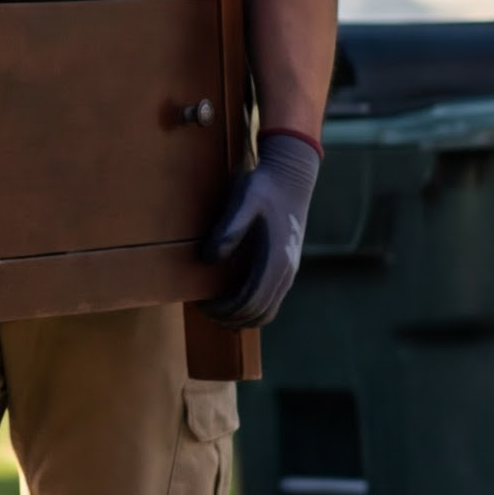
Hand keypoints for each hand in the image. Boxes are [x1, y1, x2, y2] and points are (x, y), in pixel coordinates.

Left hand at [202, 128, 321, 329]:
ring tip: (215, 310)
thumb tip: (210, 259)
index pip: (250, 302)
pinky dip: (252, 308)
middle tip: (204, 310)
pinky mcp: (286, 267)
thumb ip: (228, 229)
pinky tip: (231, 300)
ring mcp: (289, 271)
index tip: (202, 304)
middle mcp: (287, 271)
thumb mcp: (243, 200)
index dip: (224, 309)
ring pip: (268, 311)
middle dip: (230, 317)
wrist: (290, 177)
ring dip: (242, 317)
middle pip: (259, 313)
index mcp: (276, 259)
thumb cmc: (263, 186)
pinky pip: (271, 299)